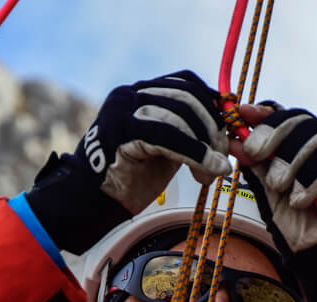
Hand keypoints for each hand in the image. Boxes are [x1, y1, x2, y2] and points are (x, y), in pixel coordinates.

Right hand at [26, 71, 229, 253]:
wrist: (89, 202)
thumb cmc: (127, 179)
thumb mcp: (163, 148)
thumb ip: (186, 133)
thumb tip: (223, 129)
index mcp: (138, 93)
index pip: (186, 83)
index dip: (213, 105)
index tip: (226, 133)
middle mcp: (129, 94)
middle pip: (187, 96)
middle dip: (213, 128)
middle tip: (223, 158)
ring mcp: (122, 110)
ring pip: (181, 115)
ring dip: (206, 145)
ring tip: (214, 171)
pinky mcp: (121, 131)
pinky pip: (169, 136)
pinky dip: (195, 154)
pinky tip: (208, 171)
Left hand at [232, 103, 316, 252]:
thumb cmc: (297, 224)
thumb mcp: (266, 192)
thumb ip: (254, 166)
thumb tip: (233, 140)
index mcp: (299, 147)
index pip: (283, 117)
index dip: (263, 114)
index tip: (242, 113)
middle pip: (298, 120)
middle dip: (272, 134)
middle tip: (256, 154)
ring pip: (314, 137)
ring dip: (290, 164)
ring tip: (281, 188)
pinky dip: (311, 181)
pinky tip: (301, 200)